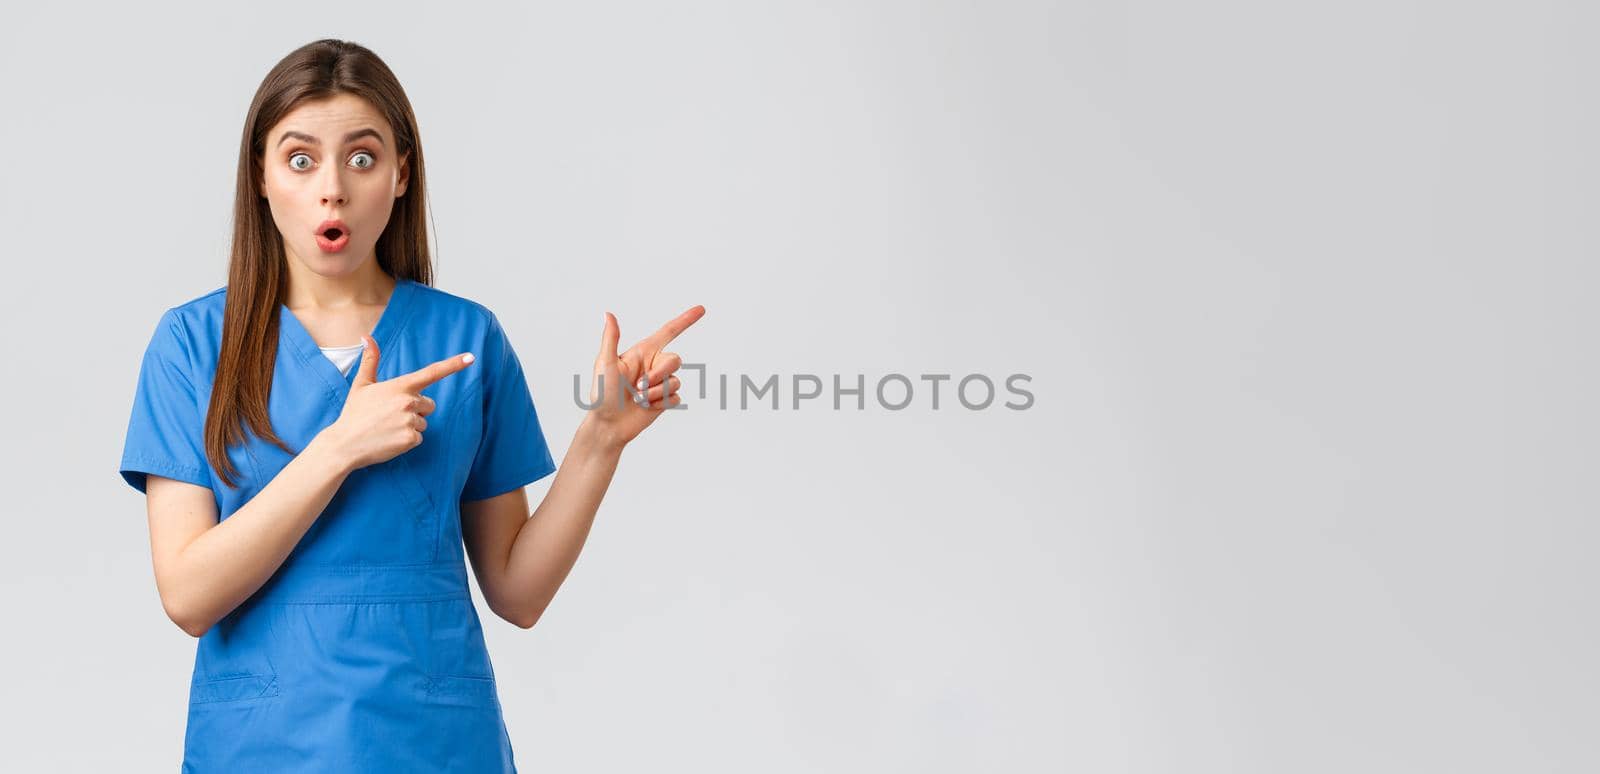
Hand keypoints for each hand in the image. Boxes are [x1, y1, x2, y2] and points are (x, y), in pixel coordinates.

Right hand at [324, 334, 476, 470]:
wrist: (344, 444)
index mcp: (400, 386)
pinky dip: (407, 440)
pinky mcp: (410, 439)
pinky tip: (390, 439)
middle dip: (416, 409)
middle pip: (429, 404)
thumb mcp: (362, 385)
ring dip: (410, 425)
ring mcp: (410, 421)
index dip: (453, 365)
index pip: (431, 372)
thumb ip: (370, 360)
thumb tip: (367, 337)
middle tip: (391, 415)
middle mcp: (408, 401)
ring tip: (388, 427)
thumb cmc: (354, 413)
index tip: (471, 358)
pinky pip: (419, 437)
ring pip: (423, 422)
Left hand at [589, 305, 704, 448]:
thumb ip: (611, 338)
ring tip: (638, 399)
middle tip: (638, 386)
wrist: (608, 424)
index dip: (686, 320)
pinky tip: (646, 407)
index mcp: (642, 352)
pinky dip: (661, 403)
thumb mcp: (605, 363)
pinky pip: (676, 397)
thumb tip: (608, 314)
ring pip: (675, 381)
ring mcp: (660, 383)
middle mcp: (653, 365)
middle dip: (659, 374)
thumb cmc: (602, 393)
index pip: (669, 331)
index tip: (701, 309)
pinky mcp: (665, 400)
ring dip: (656, 392)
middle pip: (675, 360)